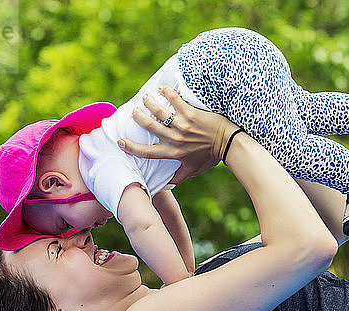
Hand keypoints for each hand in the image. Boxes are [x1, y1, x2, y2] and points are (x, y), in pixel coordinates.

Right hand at [119, 86, 240, 183]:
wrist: (228, 142)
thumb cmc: (211, 156)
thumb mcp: (194, 169)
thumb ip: (180, 176)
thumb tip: (169, 183)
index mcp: (173, 153)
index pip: (146, 152)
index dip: (130, 147)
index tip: (120, 142)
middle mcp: (174, 139)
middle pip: (149, 126)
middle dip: (139, 117)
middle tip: (135, 111)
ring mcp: (182, 125)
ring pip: (159, 111)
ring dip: (149, 102)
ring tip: (146, 97)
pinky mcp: (190, 113)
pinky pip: (175, 99)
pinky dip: (167, 92)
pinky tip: (162, 88)